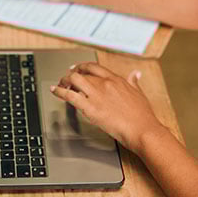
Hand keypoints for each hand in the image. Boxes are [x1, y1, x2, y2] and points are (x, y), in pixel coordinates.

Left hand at [50, 62, 165, 153]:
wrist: (142, 130)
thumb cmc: (142, 116)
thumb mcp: (139, 94)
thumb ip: (134, 82)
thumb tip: (135, 74)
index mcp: (116, 80)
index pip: (95, 67)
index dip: (82, 66)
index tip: (77, 69)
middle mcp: (105, 84)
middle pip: (82, 72)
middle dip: (71, 74)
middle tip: (65, 79)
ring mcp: (97, 94)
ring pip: (74, 79)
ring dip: (64, 81)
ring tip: (60, 86)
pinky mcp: (90, 108)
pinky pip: (70, 95)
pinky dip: (59, 92)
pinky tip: (55, 92)